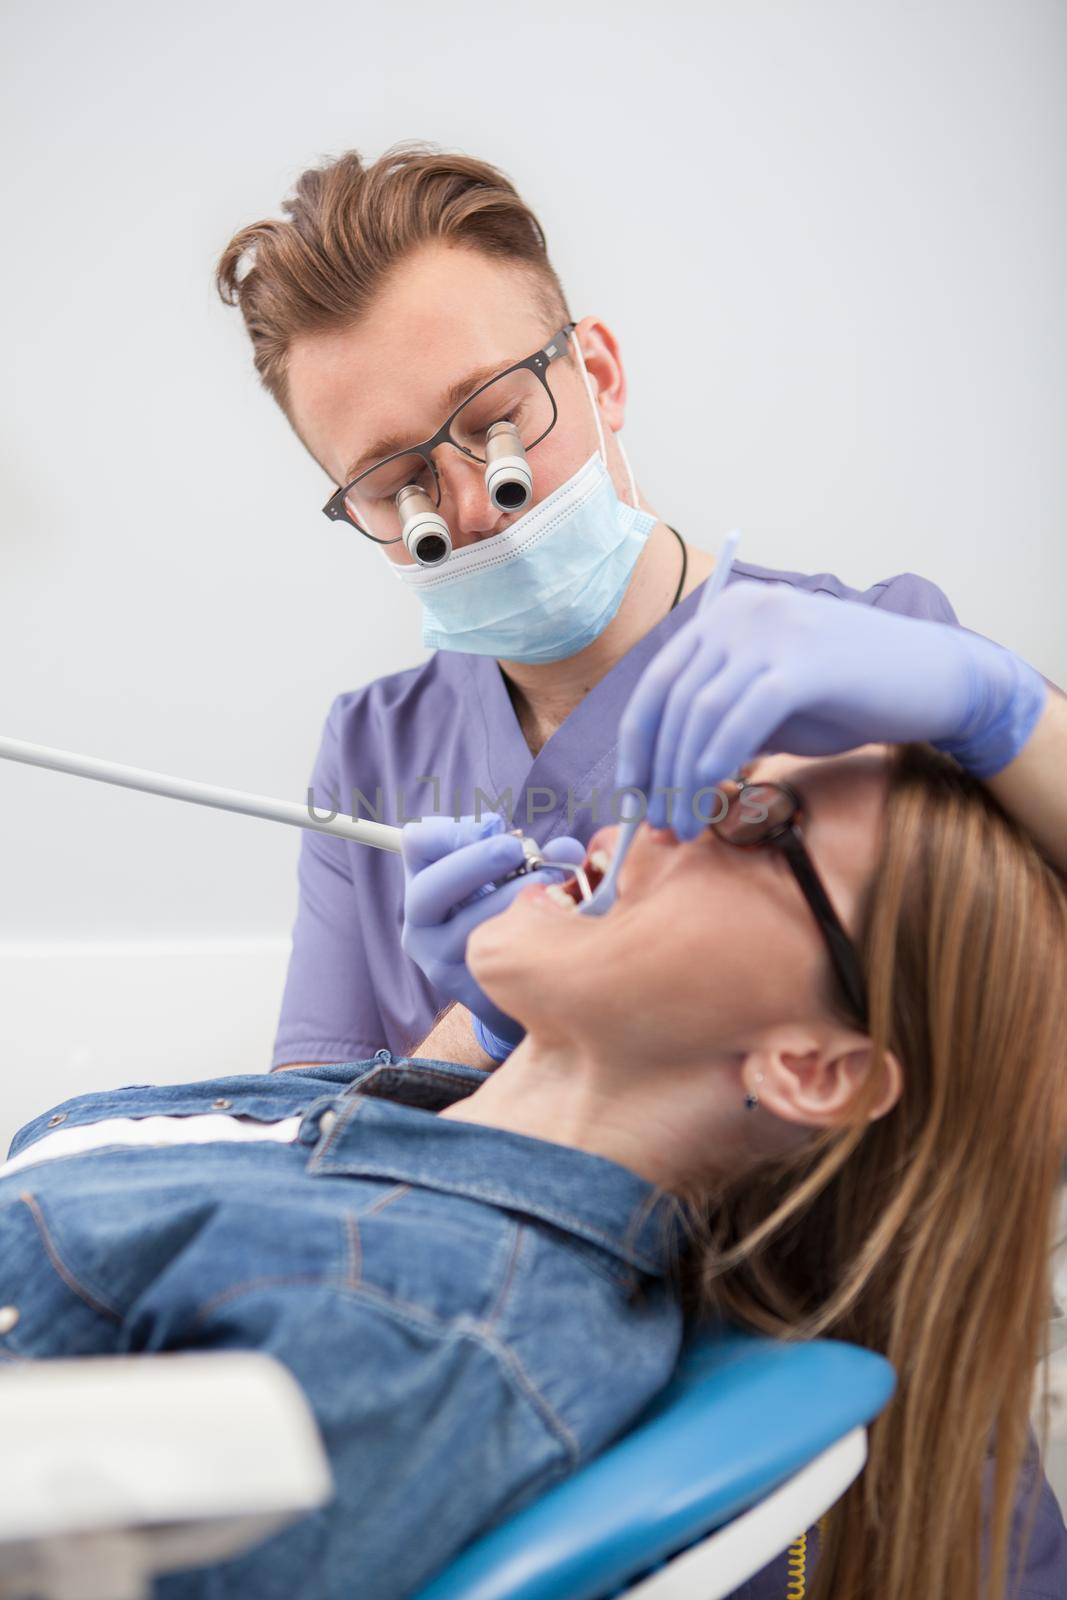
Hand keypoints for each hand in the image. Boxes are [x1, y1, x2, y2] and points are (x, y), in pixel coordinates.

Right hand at [401, 813, 584, 1048]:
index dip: (453, 831)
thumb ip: (531, 853)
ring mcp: (438, 962)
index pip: (418, 844)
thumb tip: (566, 849)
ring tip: (548, 886)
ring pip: (467, 929)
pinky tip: (552, 928)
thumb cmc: (507, 912)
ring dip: (509, 901)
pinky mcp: (466, 992)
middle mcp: (420, 924)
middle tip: (515, 850)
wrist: (512, 980)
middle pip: (429, 889)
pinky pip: (493, 965)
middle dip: (475, 862)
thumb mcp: (507, 876)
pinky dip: (525, 940)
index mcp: (424, 882)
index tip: (494, 827)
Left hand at [616, 582, 1047, 840]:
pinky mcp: (801, 662)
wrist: (934, 678)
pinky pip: (738, 719)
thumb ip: (722, 728)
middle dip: (658, 774)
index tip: (632, 798)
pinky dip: (715, 763)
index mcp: (724, 615)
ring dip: (683, 780)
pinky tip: (713, 799)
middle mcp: (739, 613)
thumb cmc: (851, 696)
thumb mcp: (773, 708)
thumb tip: (665, 785)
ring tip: (685, 827)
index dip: (637, 748)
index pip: (657, 685)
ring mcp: (770, 632)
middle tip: (659, 826)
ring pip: (698, 714)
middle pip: (671, 703)